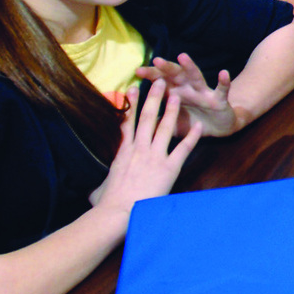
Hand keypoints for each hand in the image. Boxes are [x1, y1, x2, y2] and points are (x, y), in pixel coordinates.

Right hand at [89, 80, 201, 213]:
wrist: (117, 212)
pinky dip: (192, 137)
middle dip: (154, 98)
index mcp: (123, 152)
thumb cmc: (106, 204)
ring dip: (171, 110)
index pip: (127, 122)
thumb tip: (95, 191)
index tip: (132, 88)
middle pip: (147, 118)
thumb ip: (102, 183)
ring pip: (164, 127)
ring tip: (177, 94)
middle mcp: (139, 149)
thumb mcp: (100, 188)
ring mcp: (154, 156)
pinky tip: (198, 126)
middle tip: (160, 82)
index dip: (130, 104)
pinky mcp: (168, 167)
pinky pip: (183, 149)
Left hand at [136, 52, 237, 136]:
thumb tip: (133, 125)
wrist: (218, 127)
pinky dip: (224, 81)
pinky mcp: (219, 99)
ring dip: (190, 67)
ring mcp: (204, 92)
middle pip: (176, 75)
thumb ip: (156, 122)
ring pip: (196, 77)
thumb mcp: (172, 124)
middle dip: (166, 67)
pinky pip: (222, 89)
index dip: (151, 76)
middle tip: (156, 60)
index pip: (161, 81)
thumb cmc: (192, 122)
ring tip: (182, 57)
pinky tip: (224, 72)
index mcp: (175, 93)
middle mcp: (188, 88)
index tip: (137, 72)